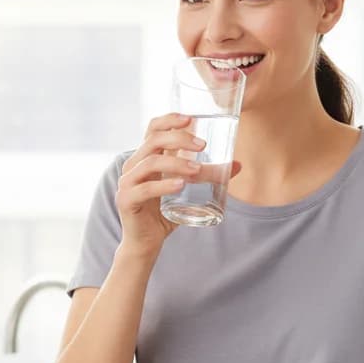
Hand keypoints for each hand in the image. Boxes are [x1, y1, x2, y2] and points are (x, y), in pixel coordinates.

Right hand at [116, 113, 241, 257]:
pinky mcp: (126, 200)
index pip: (153, 129)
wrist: (146, 243)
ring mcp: (127, 182)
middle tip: (203, 146)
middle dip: (179, 139)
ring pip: (150, 163)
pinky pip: (144, 188)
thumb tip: (237, 165)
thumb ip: (207, 176)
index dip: (169, 119)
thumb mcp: (188, 190)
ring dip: (176, 163)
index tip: (190, 119)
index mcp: (145, 157)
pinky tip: (180, 185)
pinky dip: (163, 185)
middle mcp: (133, 166)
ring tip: (197, 170)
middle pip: (153, 141)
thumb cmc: (165, 214)